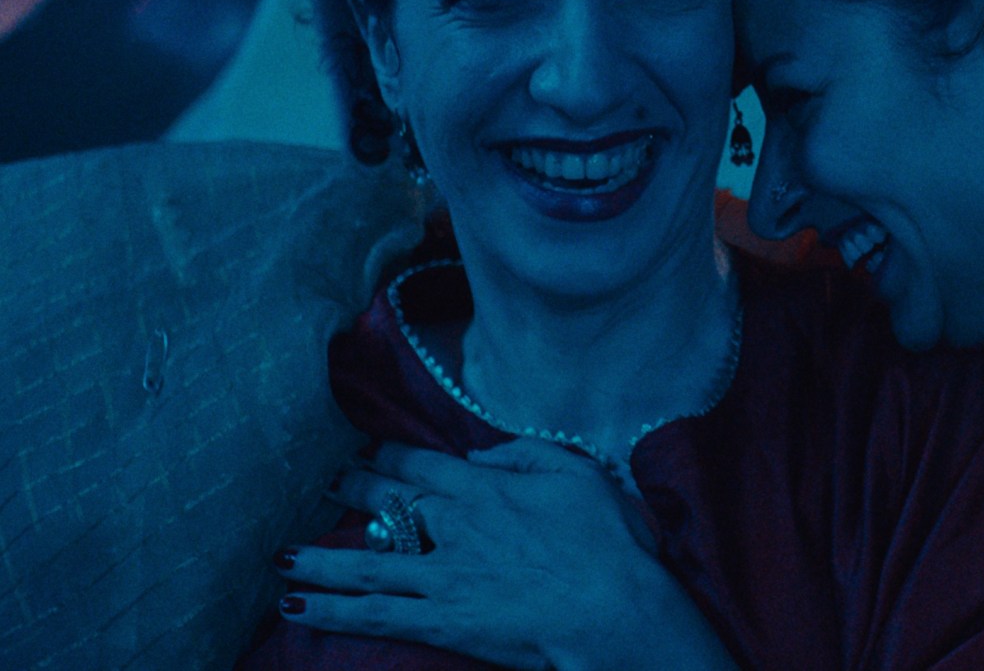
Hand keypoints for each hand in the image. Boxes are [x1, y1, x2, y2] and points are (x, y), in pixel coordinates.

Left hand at [277, 440, 737, 670]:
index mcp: (487, 489)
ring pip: (366, 563)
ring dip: (320, 557)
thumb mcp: (577, 474)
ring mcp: (441, 577)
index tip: (369, 452)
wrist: (611, 608)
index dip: (391, 458)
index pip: (423, 466)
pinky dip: (331, 610)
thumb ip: (525, 455)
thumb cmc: (607, 542)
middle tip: (325, 485)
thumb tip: (481, 454)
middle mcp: (454, 527)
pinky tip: (298, 606)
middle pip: (389, 506)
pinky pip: (373, 615)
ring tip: (283, 555)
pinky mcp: (439, 621)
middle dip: (354, 493)